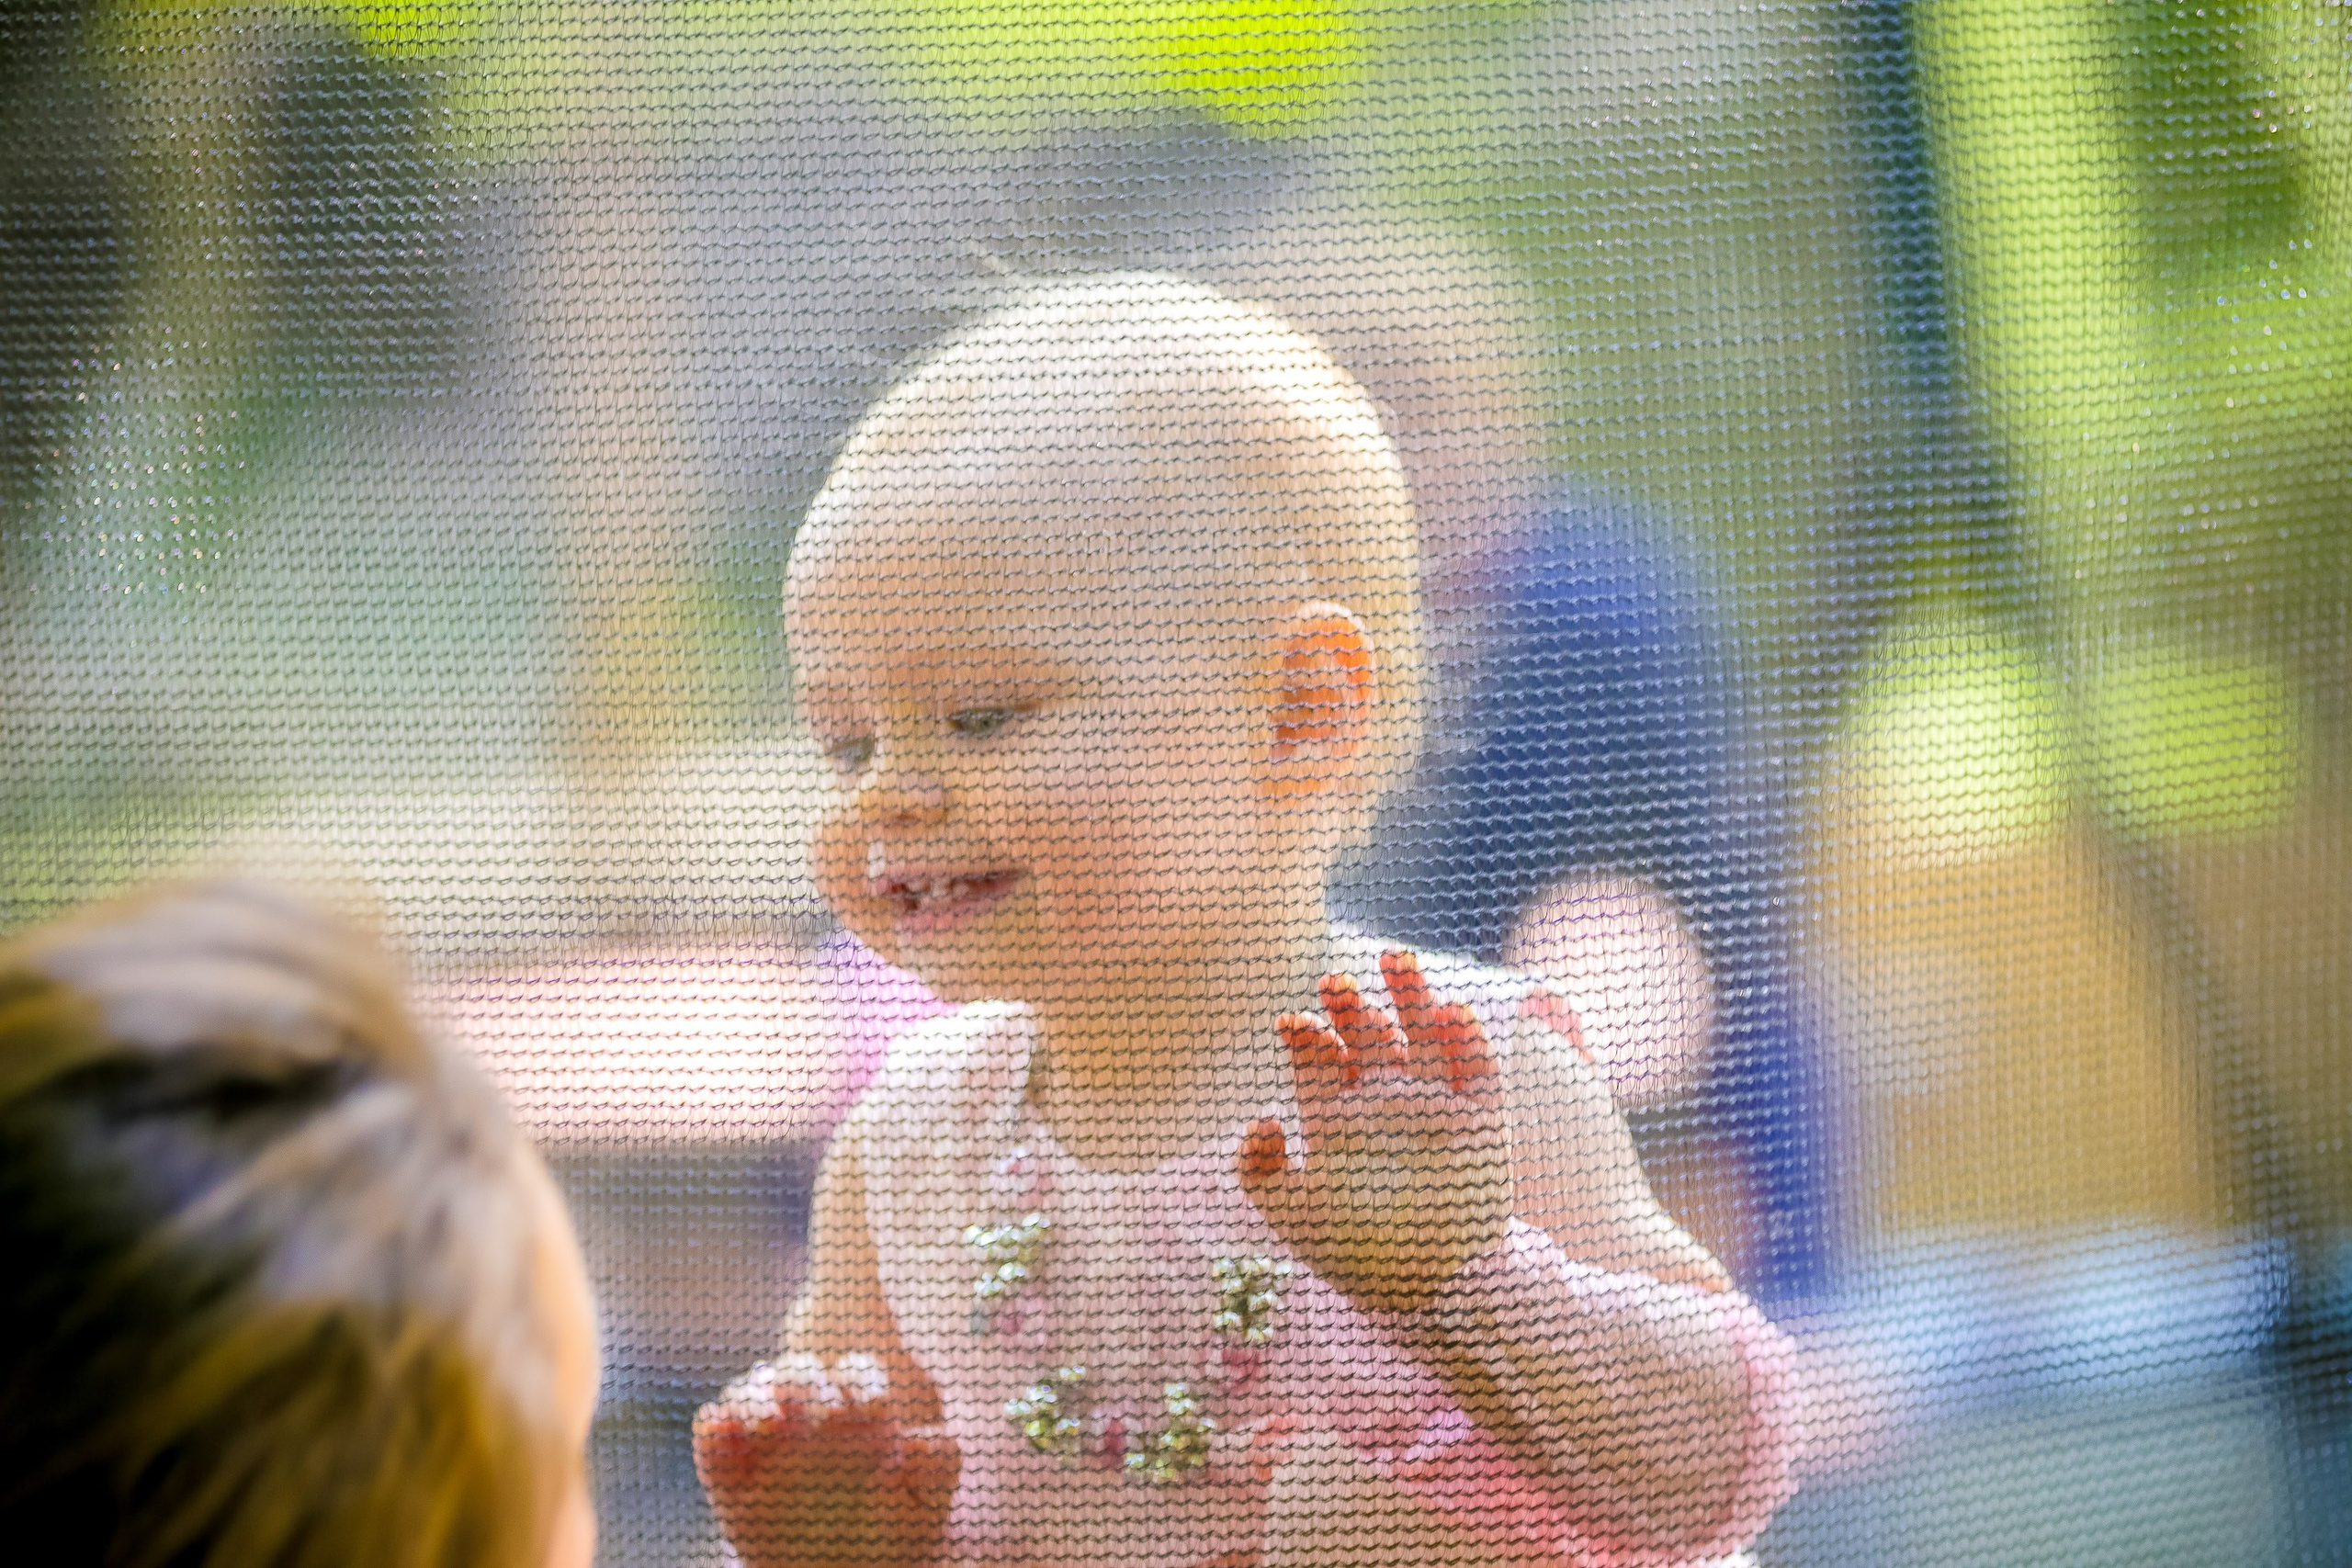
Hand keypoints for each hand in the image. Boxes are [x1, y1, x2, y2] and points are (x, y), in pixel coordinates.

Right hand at [693, 1354, 959, 1567]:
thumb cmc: (888, 1540)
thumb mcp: (925, 1508)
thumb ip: (937, 1465)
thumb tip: (917, 1439)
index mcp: (857, 1413)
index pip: (856, 1372)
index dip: (862, 1381)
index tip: (875, 1412)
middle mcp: (807, 1415)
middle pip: (800, 1371)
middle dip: (809, 1384)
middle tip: (824, 1418)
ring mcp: (765, 1439)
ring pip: (751, 1391)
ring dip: (757, 1397)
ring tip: (772, 1424)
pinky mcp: (726, 1470)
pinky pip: (712, 1432)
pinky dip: (714, 1427)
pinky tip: (726, 1433)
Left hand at [1237, 949, 1511, 1312]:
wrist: (1432, 1291)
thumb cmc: (1357, 1256)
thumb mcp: (1291, 1215)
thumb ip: (1257, 1172)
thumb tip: (1261, 1118)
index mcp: (1338, 1118)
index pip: (1320, 1058)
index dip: (1305, 1034)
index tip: (1292, 1025)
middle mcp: (1385, 1104)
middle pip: (1369, 1033)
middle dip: (1350, 1004)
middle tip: (1331, 982)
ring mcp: (1434, 1106)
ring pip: (1424, 1032)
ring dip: (1412, 993)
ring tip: (1393, 957)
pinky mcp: (1482, 1119)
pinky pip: (1478, 1067)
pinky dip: (1468, 1037)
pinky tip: (1450, 1013)